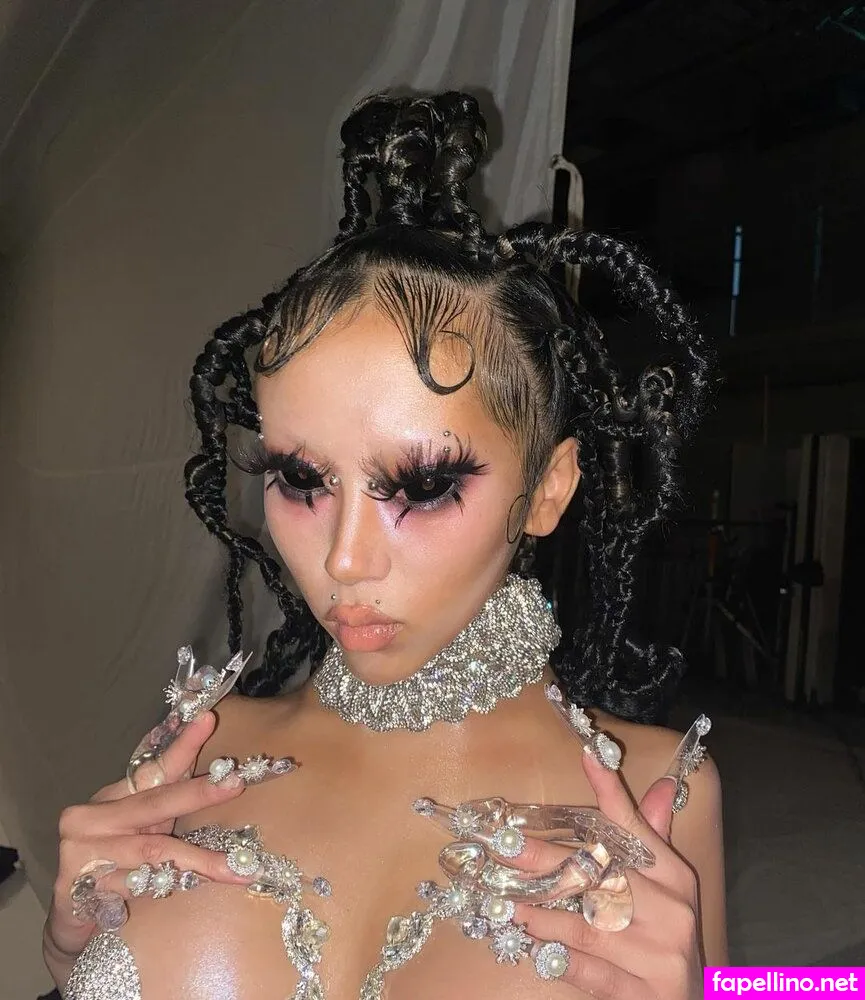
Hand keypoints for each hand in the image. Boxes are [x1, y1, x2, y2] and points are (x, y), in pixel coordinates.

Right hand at [42, 712, 254, 985]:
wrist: (70, 916)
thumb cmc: (118, 864)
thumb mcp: (145, 828)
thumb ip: (171, 804)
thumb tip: (222, 775)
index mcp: (115, 796)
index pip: (155, 767)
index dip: (183, 744)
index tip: (208, 720)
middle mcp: (93, 816)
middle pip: (156, 802)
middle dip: (199, 793)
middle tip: (235, 782)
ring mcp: (82, 851)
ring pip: (152, 851)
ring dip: (200, 860)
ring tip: (236, 868)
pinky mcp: (77, 886)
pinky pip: (134, 885)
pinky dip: (163, 887)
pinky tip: (187, 890)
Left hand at [514, 752, 701, 998]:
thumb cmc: (670, 937)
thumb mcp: (671, 886)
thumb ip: (654, 836)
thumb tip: (664, 782)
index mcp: (675, 877)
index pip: (636, 827)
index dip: (610, 791)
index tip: (586, 754)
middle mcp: (671, 912)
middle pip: (598, 875)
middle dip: (544, 860)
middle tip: (502, 847)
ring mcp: (658, 957)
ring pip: (586, 926)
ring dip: (539, 912)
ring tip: (504, 900)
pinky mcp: (643, 996)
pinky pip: (589, 973)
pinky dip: (556, 958)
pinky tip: (530, 945)